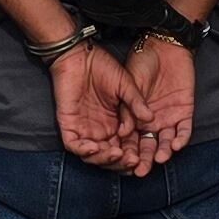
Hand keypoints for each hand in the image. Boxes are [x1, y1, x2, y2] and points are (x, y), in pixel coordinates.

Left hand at [52, 40, 146, 170]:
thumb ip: (136, 103)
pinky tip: (95, 147)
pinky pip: (74, 146)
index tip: (144, 158)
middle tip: (132, 160)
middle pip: (110, 157)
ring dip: (105, 159)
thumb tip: (150, 119)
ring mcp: (84, 130)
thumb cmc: (103, 67)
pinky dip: (84, 151)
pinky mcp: (69, 125)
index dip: (134, 156)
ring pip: (93, 156)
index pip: (126, 148)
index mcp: (116, 124)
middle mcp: (100, 131)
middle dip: (122, 163)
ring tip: (118, 154)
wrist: (80, 55)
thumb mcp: (125, 85)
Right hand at [125, 32, 195, 162]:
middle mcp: (151, 122)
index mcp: (135, 117)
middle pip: (148, 146)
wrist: (164, 46)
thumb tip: (123, 133)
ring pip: (166, 141)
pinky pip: (184, 130)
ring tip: (160, 158)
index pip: (130, 141)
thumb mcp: (129, 84)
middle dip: (144, 159)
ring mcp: (168, 118)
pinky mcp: (184, 112)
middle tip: (141, 171)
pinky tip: (176, 145)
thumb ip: (127, 110)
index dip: (127, 152)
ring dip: (163, 151)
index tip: (123, 163)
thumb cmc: (142, 62)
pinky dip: (181, 138)